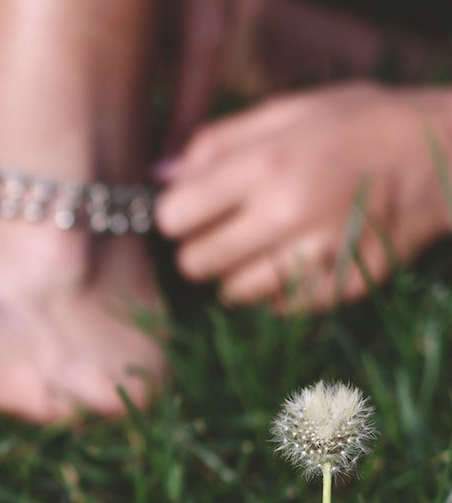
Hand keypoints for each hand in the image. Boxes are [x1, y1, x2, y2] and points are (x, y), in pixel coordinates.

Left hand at [155, 82, 451, 311]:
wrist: (442, 153)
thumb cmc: (356, 125)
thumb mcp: (287, 111)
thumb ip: (216, 142)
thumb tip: (159, 177)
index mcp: (267, 164)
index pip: (173, 217)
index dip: (176, 215)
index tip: (192, 210)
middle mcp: (288, 213)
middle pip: (194, 263)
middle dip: (200, 249)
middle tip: (227, 231)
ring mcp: (316, 256)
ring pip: (230, 294)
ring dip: (237, 274)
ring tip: (267, 244)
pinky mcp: (338, 288)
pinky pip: (274, 310)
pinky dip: (276, 292)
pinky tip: (297, 261)